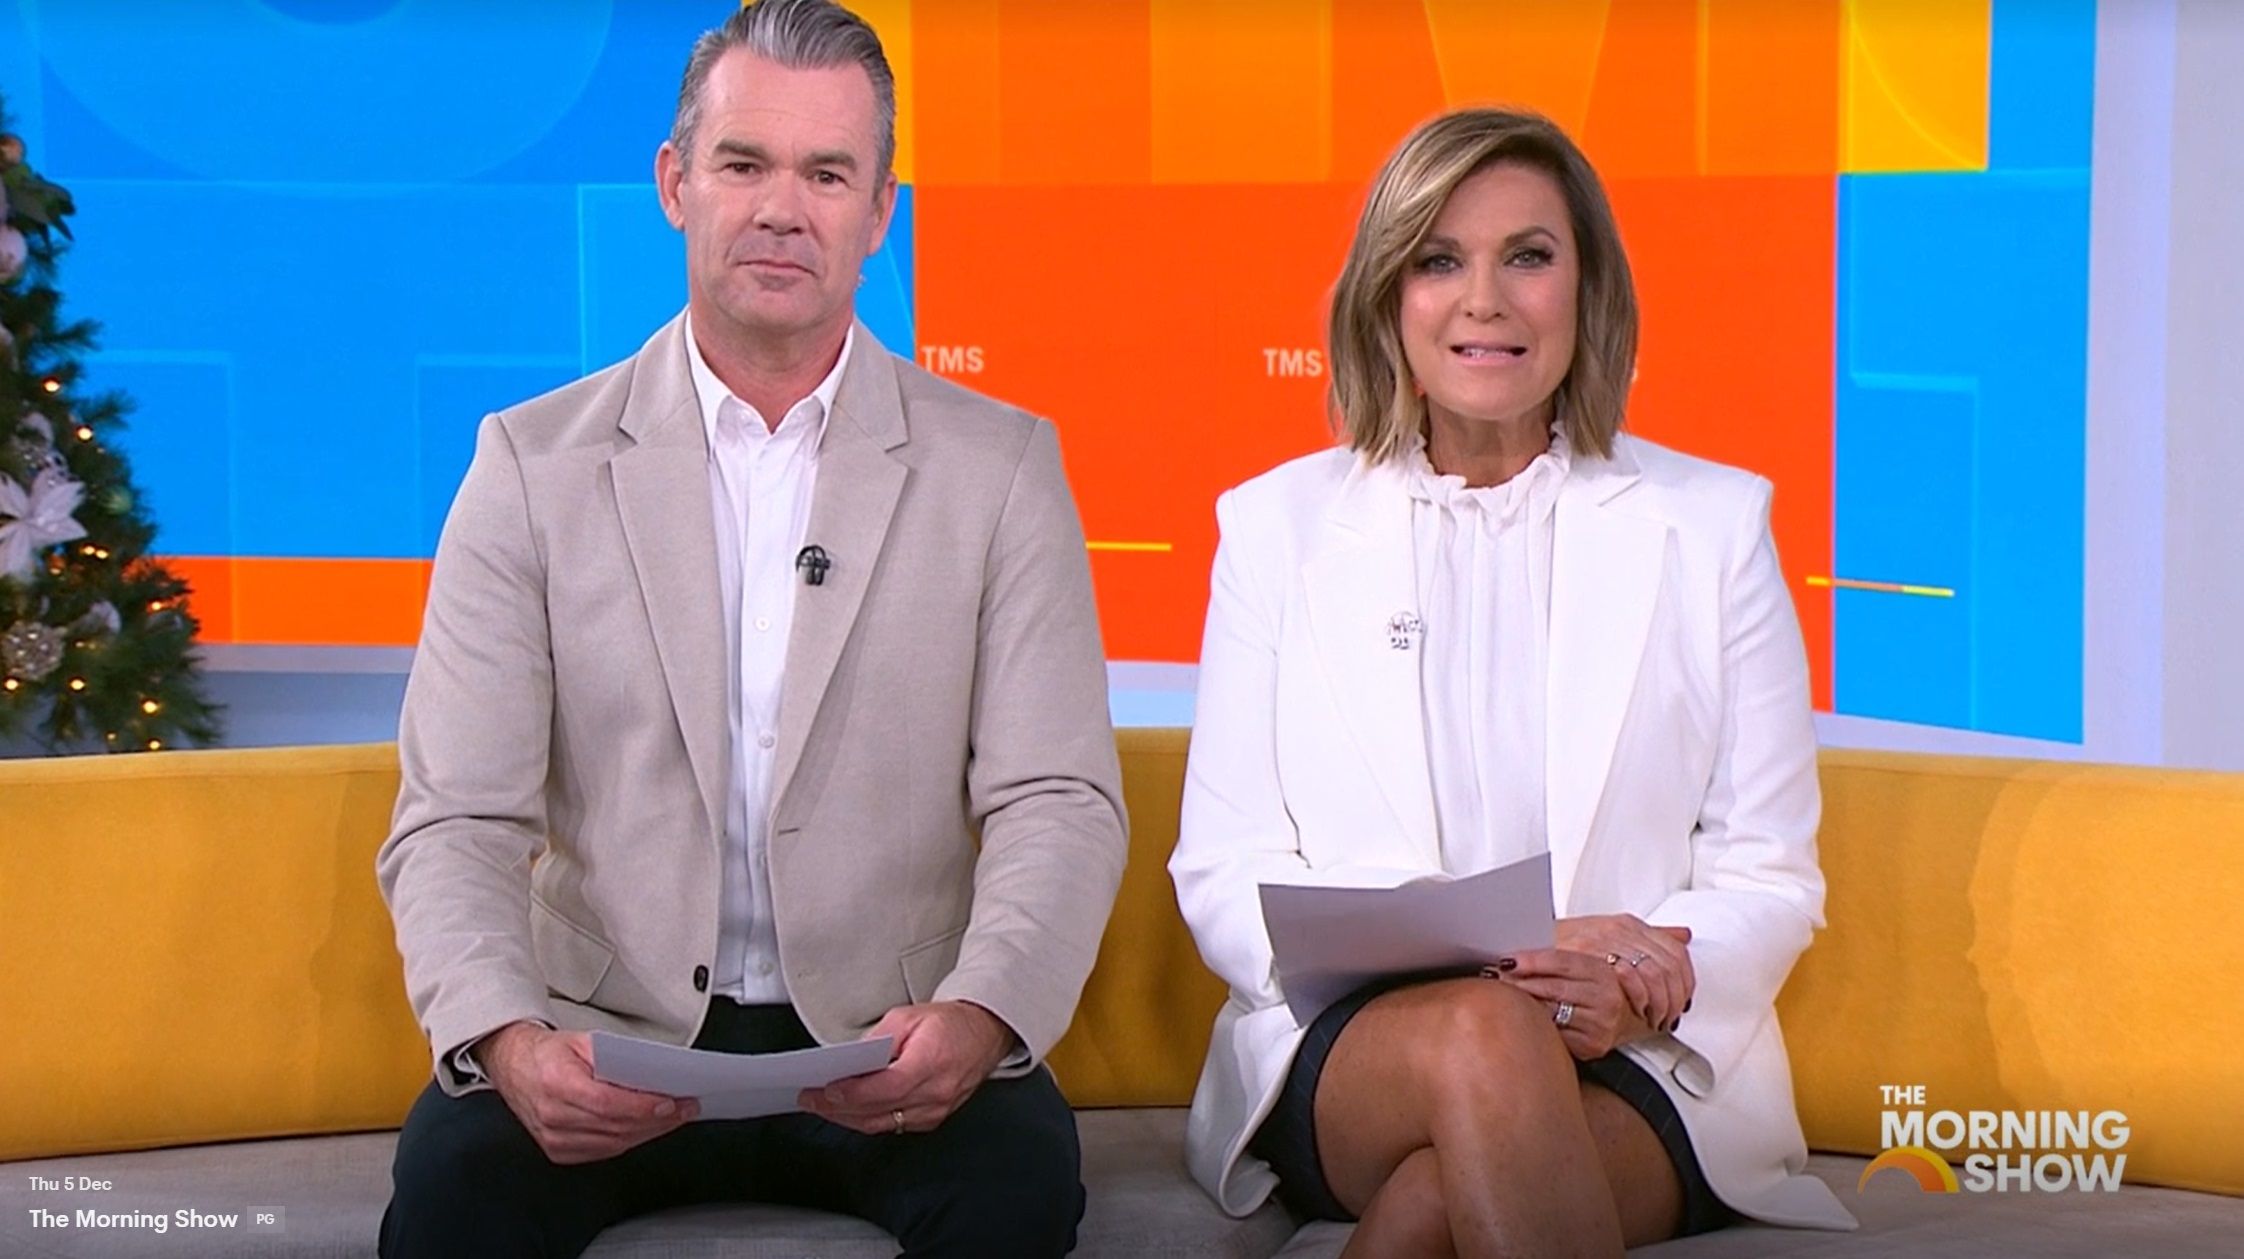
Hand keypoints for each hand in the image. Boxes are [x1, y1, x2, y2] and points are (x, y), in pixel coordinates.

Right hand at [477, 1022, 697, 1163]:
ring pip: (613, 1143)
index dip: (642, 1107)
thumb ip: (616, 1058)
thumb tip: (653, 1075)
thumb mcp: (584, 1041)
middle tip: (685, 1109)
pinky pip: (602, 1152)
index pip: (607, 1103)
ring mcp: (552, 1137)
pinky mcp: (557, 1150)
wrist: (514, 1065)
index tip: (671, 1103)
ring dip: (647, 1132)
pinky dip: (628, 1140)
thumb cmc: (549, 1052)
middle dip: (656, 1120)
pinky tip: (646, 1128)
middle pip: (615, 1126)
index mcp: (556, 1082)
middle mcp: (552, 1114)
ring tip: (672, 1118)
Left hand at [799, 1001, 1015, 1135]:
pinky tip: (850, 1111)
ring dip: (849, 1118)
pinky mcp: (934, 1119)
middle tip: (811, 1100)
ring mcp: (936, 1110)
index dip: (852, 1093)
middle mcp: (936, 1093)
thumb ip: (877, 1040)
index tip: (825, 1091)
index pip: (885, 1088)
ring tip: (823, 1107)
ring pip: (883, 1125)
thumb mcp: (907, 1017)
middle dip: (839, 1109)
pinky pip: (895, 1126)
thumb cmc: (951, 1024)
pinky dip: (869, 1119)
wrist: (984, 1034)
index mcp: (931, 1063)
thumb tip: (849, 1061)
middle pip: (878, 1112)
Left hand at [1486, 949, 1657, 1060]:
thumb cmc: (1595, 988)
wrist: (1623, 1018)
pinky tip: (1524, 1016)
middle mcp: (1606, 999)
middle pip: (1553, 987)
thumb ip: (1557, 952)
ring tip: (1505, 994)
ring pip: (1550, 1012)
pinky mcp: (1591, 1046)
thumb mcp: (1584, 964)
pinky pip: (1554, 1034)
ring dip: (1523, 1003)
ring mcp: (1600, 1025)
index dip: (1531, 960)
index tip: (1507, 960)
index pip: (1561, 961)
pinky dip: (1535, 1024)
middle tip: (1496, 976)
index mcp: (1603, 972)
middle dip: (1520, 981)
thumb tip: (1520, 946)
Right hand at [1554, 914, 1694, 1032]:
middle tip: (1670, 1015)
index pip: (1673, 951)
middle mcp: (1615, 932)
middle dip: (1673, 997)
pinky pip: (1627, 986)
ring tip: (1655, 1019)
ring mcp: (1602, 947)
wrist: (1521, 947)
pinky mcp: (1589, 964)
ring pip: (1651, 978)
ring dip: (1658, 1004)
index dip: (1685, 980)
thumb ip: (1649, 935)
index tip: (1683, 998)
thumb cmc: (1561, 945)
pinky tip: (1638, 1015)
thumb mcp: (1610, 933)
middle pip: (1666, 967)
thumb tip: (1682, 935)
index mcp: (1625, 924)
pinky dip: (1638, 1004)